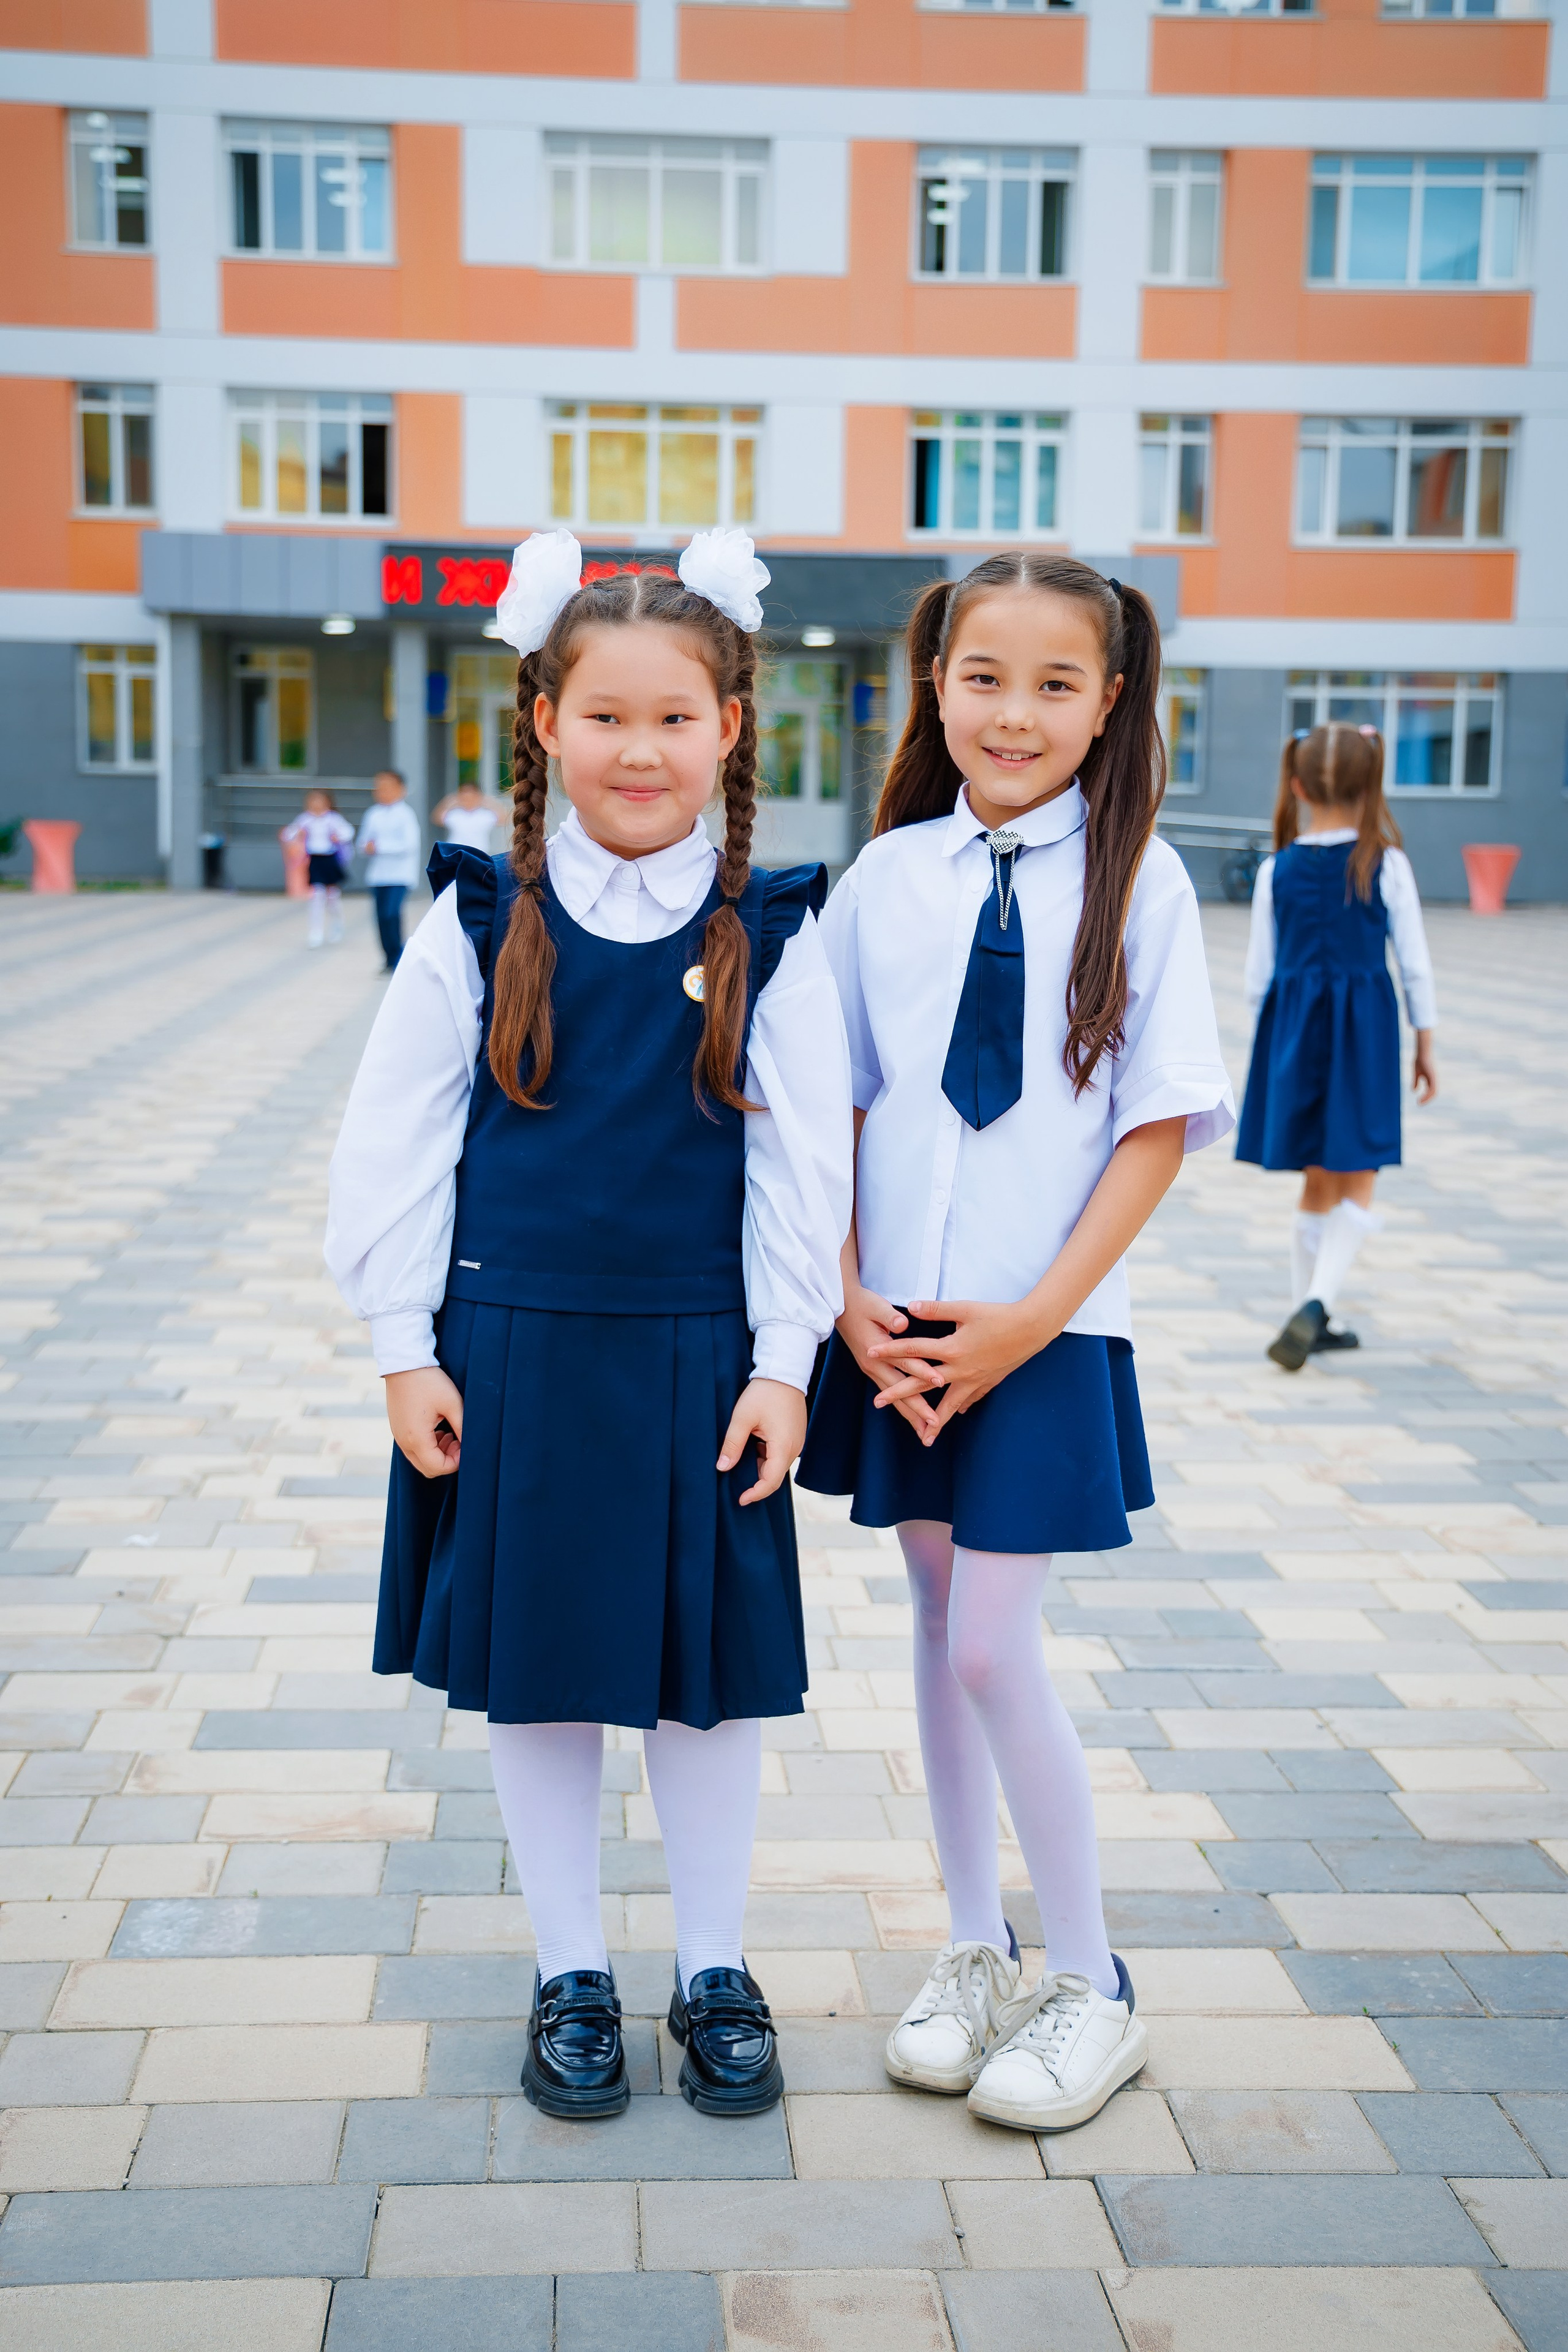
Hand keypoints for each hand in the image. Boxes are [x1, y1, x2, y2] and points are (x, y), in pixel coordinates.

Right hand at [385, 1366, 463, 1475]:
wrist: (403, 1363)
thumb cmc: (429, 1381)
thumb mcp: (452, 1404)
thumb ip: (462, 1427)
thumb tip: (471, 1445)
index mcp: (416, 1438)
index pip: (437, 1467)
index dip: (456, 1463)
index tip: (466, 1447)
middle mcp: (404, 1441)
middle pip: (427, 1468)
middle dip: (447, 1460)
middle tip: (459, 1442)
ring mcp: (398, 1435)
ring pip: (420, 1459)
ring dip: (437, 1453)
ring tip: (451, 1435)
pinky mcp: (398, 1428)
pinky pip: (413, 1448)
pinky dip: (428, 1446)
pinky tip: (439, 1429)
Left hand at [718, 1378, 807, 1505]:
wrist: (784, 1372)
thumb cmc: (764, 1393)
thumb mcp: (742, 1418)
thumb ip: (732, 1444)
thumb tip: (722, 1467)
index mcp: (783, 1446)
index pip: (771, 1481)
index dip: (756, 1493)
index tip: (741, 1499)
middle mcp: (794, 1448)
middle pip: (775, 1476)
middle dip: (757, 1484)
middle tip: (737, 1487)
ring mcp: (796, 1442)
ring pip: (777, 1465)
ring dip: (760, 1469)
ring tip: (741, 1464)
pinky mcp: (794, 1436)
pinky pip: (780, 1454)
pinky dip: (766, 1458)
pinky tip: (752, 1450)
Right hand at [838, 1281, 940, 1439]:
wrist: (839, 1306)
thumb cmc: (861, 1303)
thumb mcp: (875, 1306)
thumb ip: (889, 1316)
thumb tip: (903, 1324)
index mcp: (877, 1349)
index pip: (905, 1363)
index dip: (923, 1372)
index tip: (940, 1381)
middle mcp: (874, 1364)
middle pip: (899, 1391)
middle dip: (917, 1410)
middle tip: (934, 1426)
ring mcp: (872, 1369)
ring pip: (894, 1397)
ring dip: (909, 1414)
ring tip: (924, 1431)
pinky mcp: (873, 1369)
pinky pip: (889, 1393)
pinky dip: (901, 1407)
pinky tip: (910, 1416)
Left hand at [867, 1297, 1042, 1443]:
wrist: (1032, 1329)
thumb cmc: (998, 1315)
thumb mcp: (965, 1309)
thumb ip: (936, 1309)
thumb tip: (910, 1307)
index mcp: (952, 1349)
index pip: (914, 1350)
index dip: (890, 1350)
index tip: (870, 1354)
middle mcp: (959, 1370)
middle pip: (923, 1385)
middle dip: (899, 1394)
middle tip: (877, 1403)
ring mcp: (974, 1380)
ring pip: (949, 1405)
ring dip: (935, 1421)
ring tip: (924, 1437)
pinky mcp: (988, 1382)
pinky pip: (970, 1399)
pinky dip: (961, 1407)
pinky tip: (956, 1414)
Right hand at [1412, 1030, 1437, 1103]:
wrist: (1423, 1051)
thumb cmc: (1420, 1059)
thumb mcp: (1416, 1073)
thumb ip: (1416, 1081)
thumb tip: (1414, 1090)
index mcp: (1430, 1078)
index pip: (1430, 1090)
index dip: (1425, 1096)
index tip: (1418, 1101)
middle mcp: (1434, 1079)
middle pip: (1433, 1093)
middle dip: (1427, 1099)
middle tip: (1419, 1104)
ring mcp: (1434, 1078)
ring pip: (1434, 1092)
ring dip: (1427, 1098)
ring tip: (1420, 1103)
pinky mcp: (1433, 1077)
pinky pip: (1432, 1088)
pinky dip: (1427, 1094)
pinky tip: (1421, 1096)